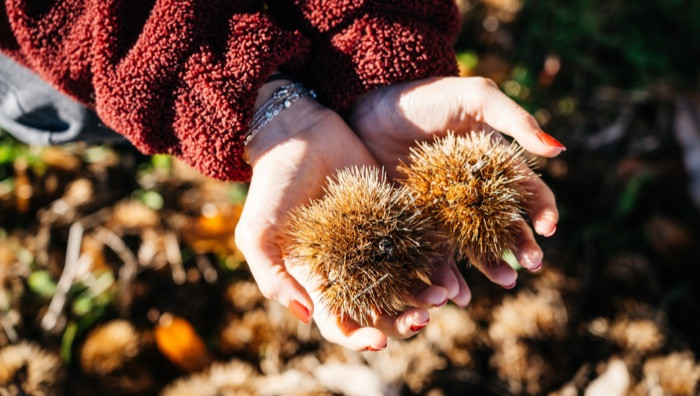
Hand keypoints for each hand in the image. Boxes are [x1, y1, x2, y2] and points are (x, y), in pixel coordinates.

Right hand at [235, 81, 460, 349]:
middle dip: (401, 323)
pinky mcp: (395, 217)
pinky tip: (450, 271)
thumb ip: (272, 277)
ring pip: (404, 283)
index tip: (379, 341)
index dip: (358, 338)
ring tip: (443, 296)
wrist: (300, 134)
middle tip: (422, 320)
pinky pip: (419, 247)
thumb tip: (307, 316)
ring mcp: (374, 244)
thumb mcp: (257, 233)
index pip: (338, 323)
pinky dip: (435, 263)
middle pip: (379, 310)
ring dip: (424, 297)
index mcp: (316, 280)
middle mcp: (348, 269)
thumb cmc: (272, 184)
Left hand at [348, 76, 562, 287]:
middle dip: (522, 245)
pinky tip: (454, 290)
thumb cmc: (427, 97)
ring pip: (473, 245)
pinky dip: (445, 273)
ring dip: (491, 265)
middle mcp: (472, 192)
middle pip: (504, 225)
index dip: (542, 210)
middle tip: (532, 264)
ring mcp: (444, 210)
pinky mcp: (415, 222)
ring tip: (504, 281)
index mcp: (493, 165)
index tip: (547, 228)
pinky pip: (434, 252)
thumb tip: (559, 150)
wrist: (370, 106)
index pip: (527, 192)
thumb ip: (515, 121)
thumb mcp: (475, 98)